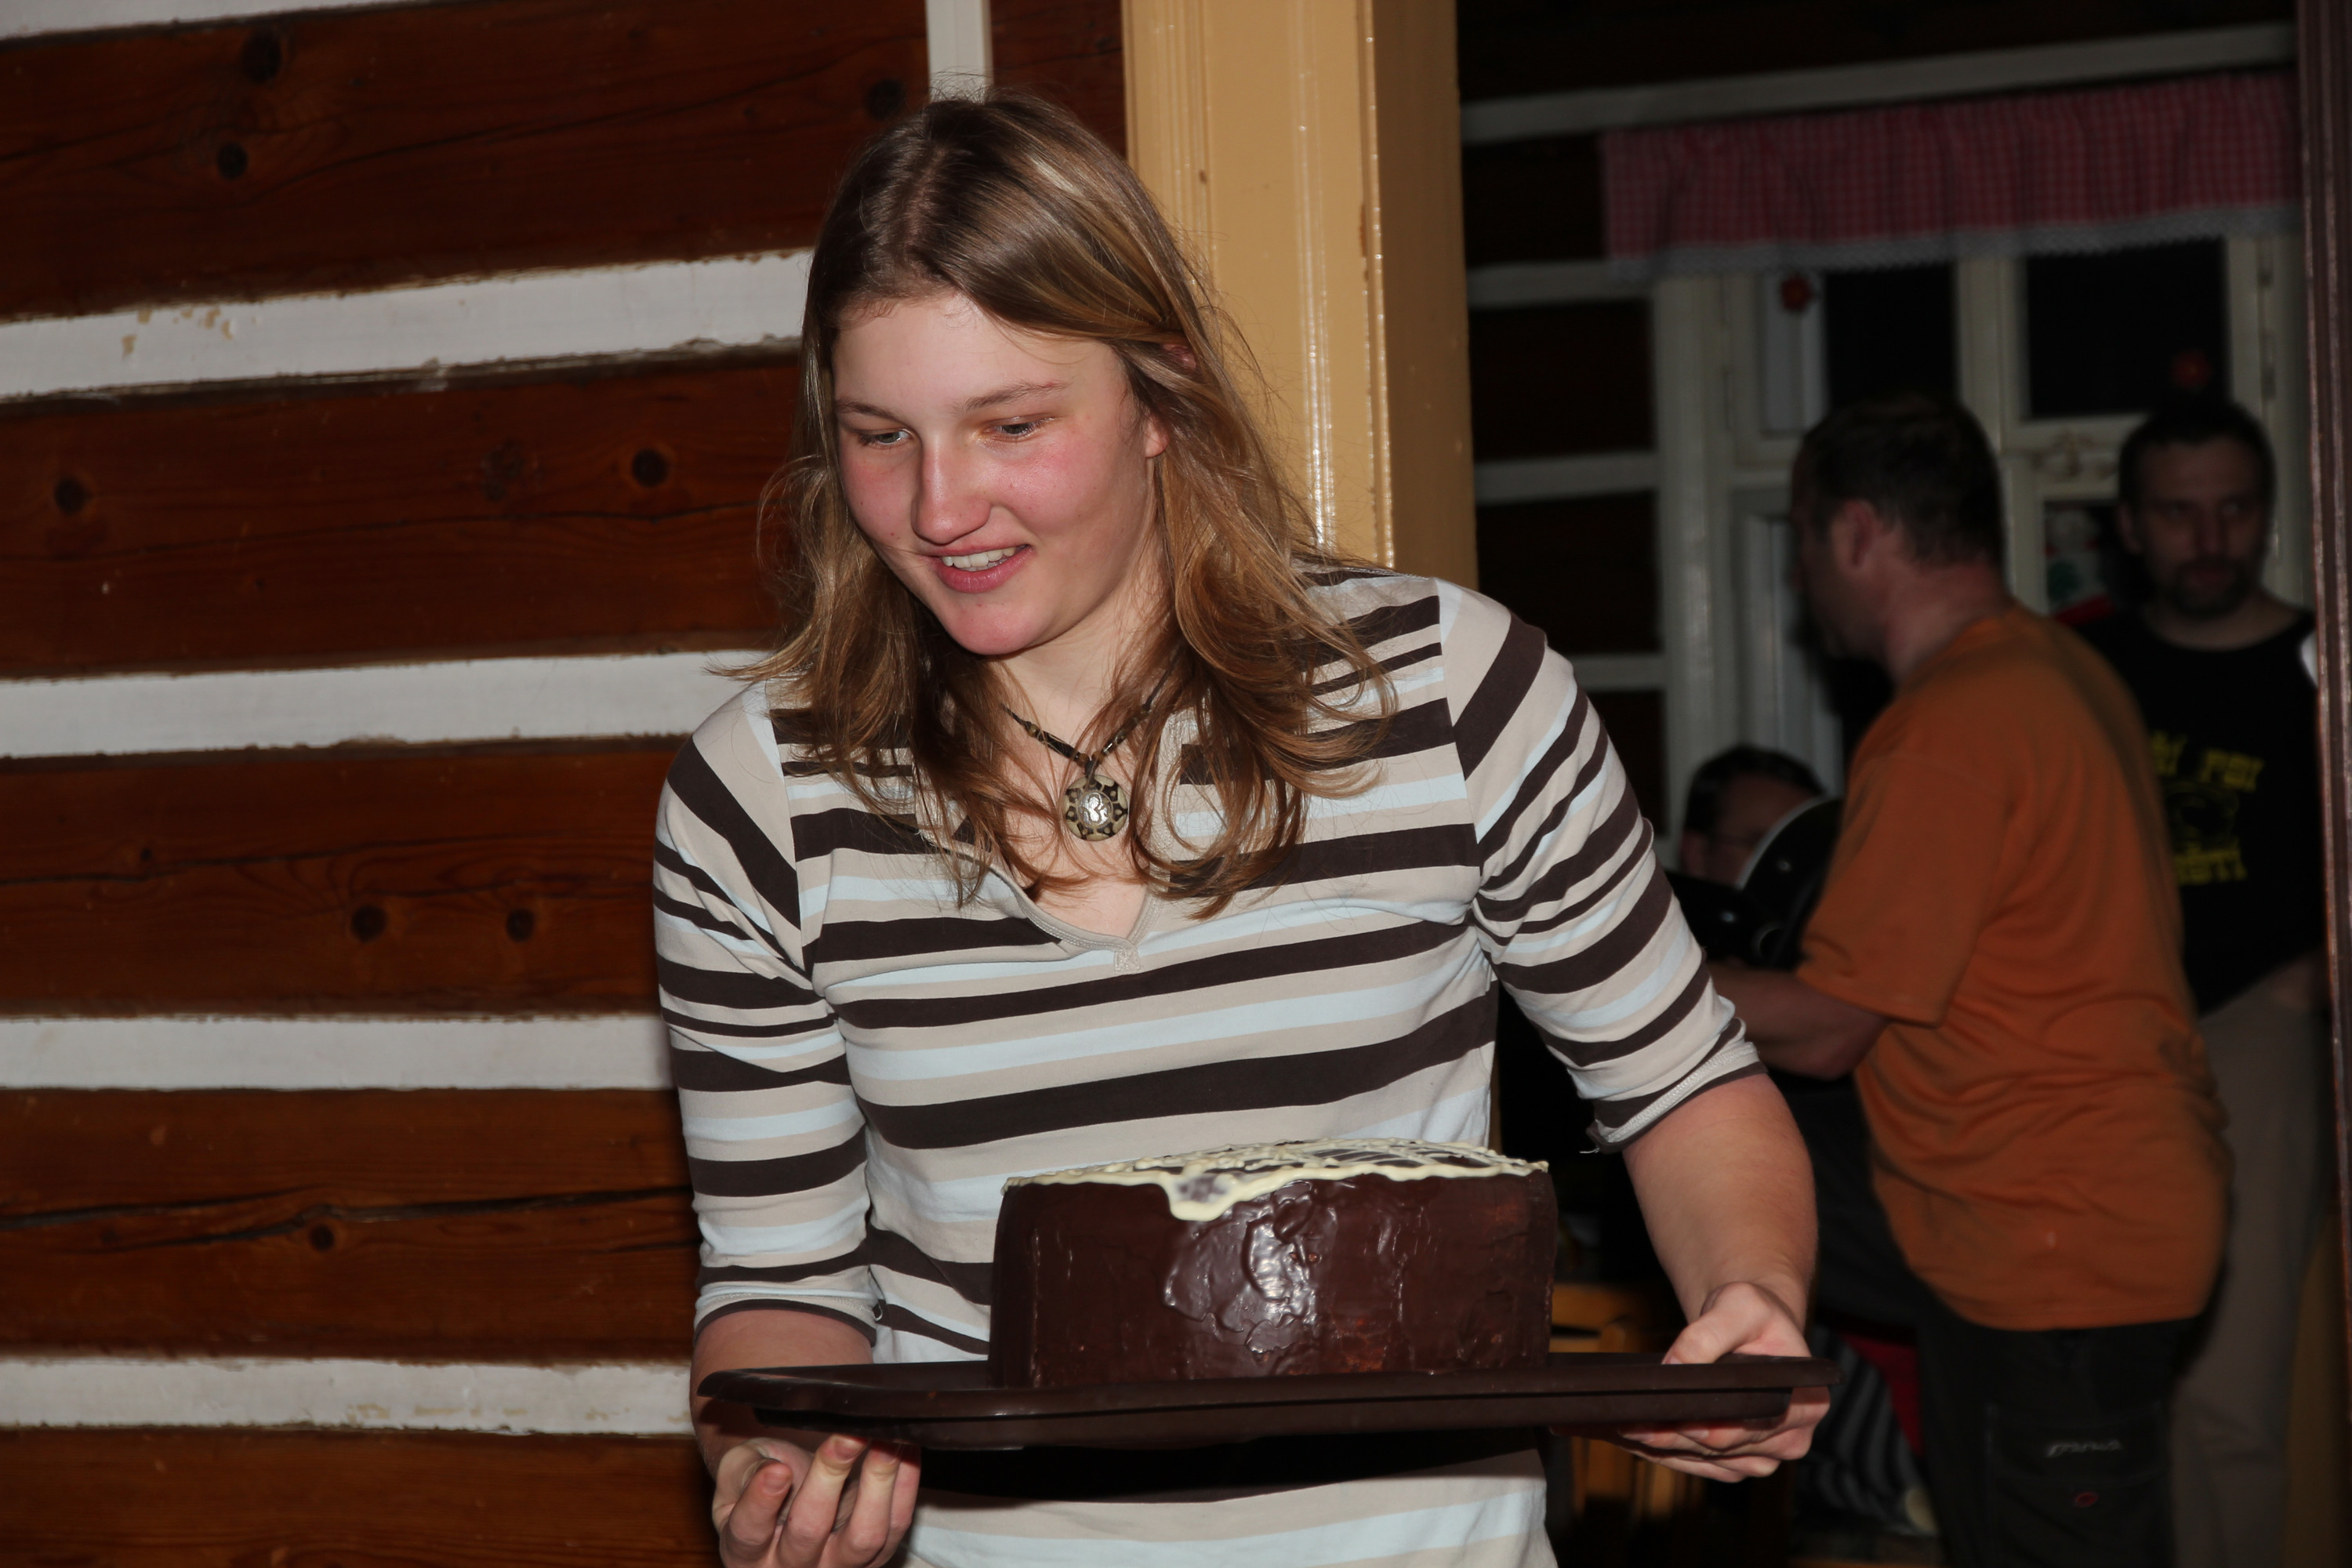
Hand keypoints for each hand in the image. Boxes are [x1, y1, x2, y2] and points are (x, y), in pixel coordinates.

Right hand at [711, 1434, 920, 1566]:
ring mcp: (838, 1565)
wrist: (790, 1500)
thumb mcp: (737, 1473)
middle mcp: (792, 1565)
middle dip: (830, 1479)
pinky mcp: (875, 1555)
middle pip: (809, 1531)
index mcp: (748, 1549)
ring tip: (887, 1441)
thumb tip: (772, 1470)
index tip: (778, 1469)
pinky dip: (906, 1484)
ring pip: (863, 1536)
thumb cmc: (758, 1483)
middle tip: (847, 1437)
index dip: (762, 1501)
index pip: (750, 1531)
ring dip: (880, 1483)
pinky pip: (896, 1525)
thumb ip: (743, 1470)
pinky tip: (906, 1447)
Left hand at [1607, 1280, 1827, 1481]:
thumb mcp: (1739, 1305)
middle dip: (1670, 1436)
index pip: (1751, 1426)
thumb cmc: (1754, 1313)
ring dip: (1659, 1448)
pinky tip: (1630, 1437)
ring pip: (1704, 1461)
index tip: (1662, 1420)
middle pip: (1722, 1448)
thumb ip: (1708, 1333)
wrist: (1749, 1325)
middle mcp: (1790, 1439)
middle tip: (1622, 1423)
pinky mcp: (1736, 1460)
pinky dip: (1663, 1452)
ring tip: (1615, 1427)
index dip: (1706, 1427)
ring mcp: (1763, 1454)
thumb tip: (1675, 1367)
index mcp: (1805, 1404)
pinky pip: (1697, 1463)